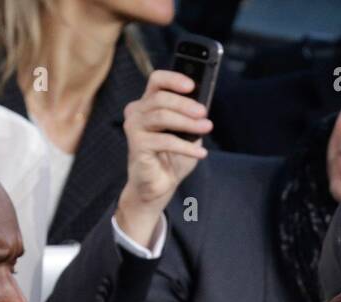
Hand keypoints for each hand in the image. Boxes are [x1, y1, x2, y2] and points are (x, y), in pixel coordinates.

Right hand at [114, 70, 211, 248]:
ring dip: (187, 123)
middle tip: (204, 114)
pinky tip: (200, 153)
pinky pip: (164, 141)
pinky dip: (185, 147)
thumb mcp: (186, 132)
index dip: (174, 78)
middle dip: (185, 104)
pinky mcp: (136, 145)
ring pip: (162, 116)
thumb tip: (202, 107)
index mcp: (148, 103)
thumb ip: (190, 117)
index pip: (157, 80)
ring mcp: (134, 128)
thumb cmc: (172, 157)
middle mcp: (137, 112)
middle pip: (161, 98)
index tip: (192, 85)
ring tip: (206, 129)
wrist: (159, 185)